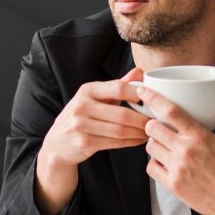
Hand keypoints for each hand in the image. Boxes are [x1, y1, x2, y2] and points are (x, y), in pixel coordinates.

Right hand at [35, 69, 148, 214]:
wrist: (57, 143)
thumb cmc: (82, 116)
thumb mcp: (95, 97)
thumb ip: (118, 85)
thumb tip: (140, 71)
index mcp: (87, 90)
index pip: (118, 87)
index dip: (139, 94)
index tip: (153, 100)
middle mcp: (82, 106)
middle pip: (122, 113)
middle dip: (143, 119)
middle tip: (157, 122)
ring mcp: (81, 125)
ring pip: (119, 130)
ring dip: (138, 133)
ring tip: (150, 132)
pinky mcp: (83, 143)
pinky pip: (114, 143)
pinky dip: (130, 142)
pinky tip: (138, 140)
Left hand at [139, 85, 214, 214]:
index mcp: (199, 136)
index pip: (170, 111)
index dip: (153, 97)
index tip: (143, 89)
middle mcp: (185, 151)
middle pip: (152, 127)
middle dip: (153, 124)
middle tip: (160, 126)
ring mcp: (177, 168)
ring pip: (149, 147)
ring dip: (154, 143)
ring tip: (164, 144)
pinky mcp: (172, 184)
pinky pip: (151, 167)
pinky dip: (155, 162)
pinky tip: (164, 161)